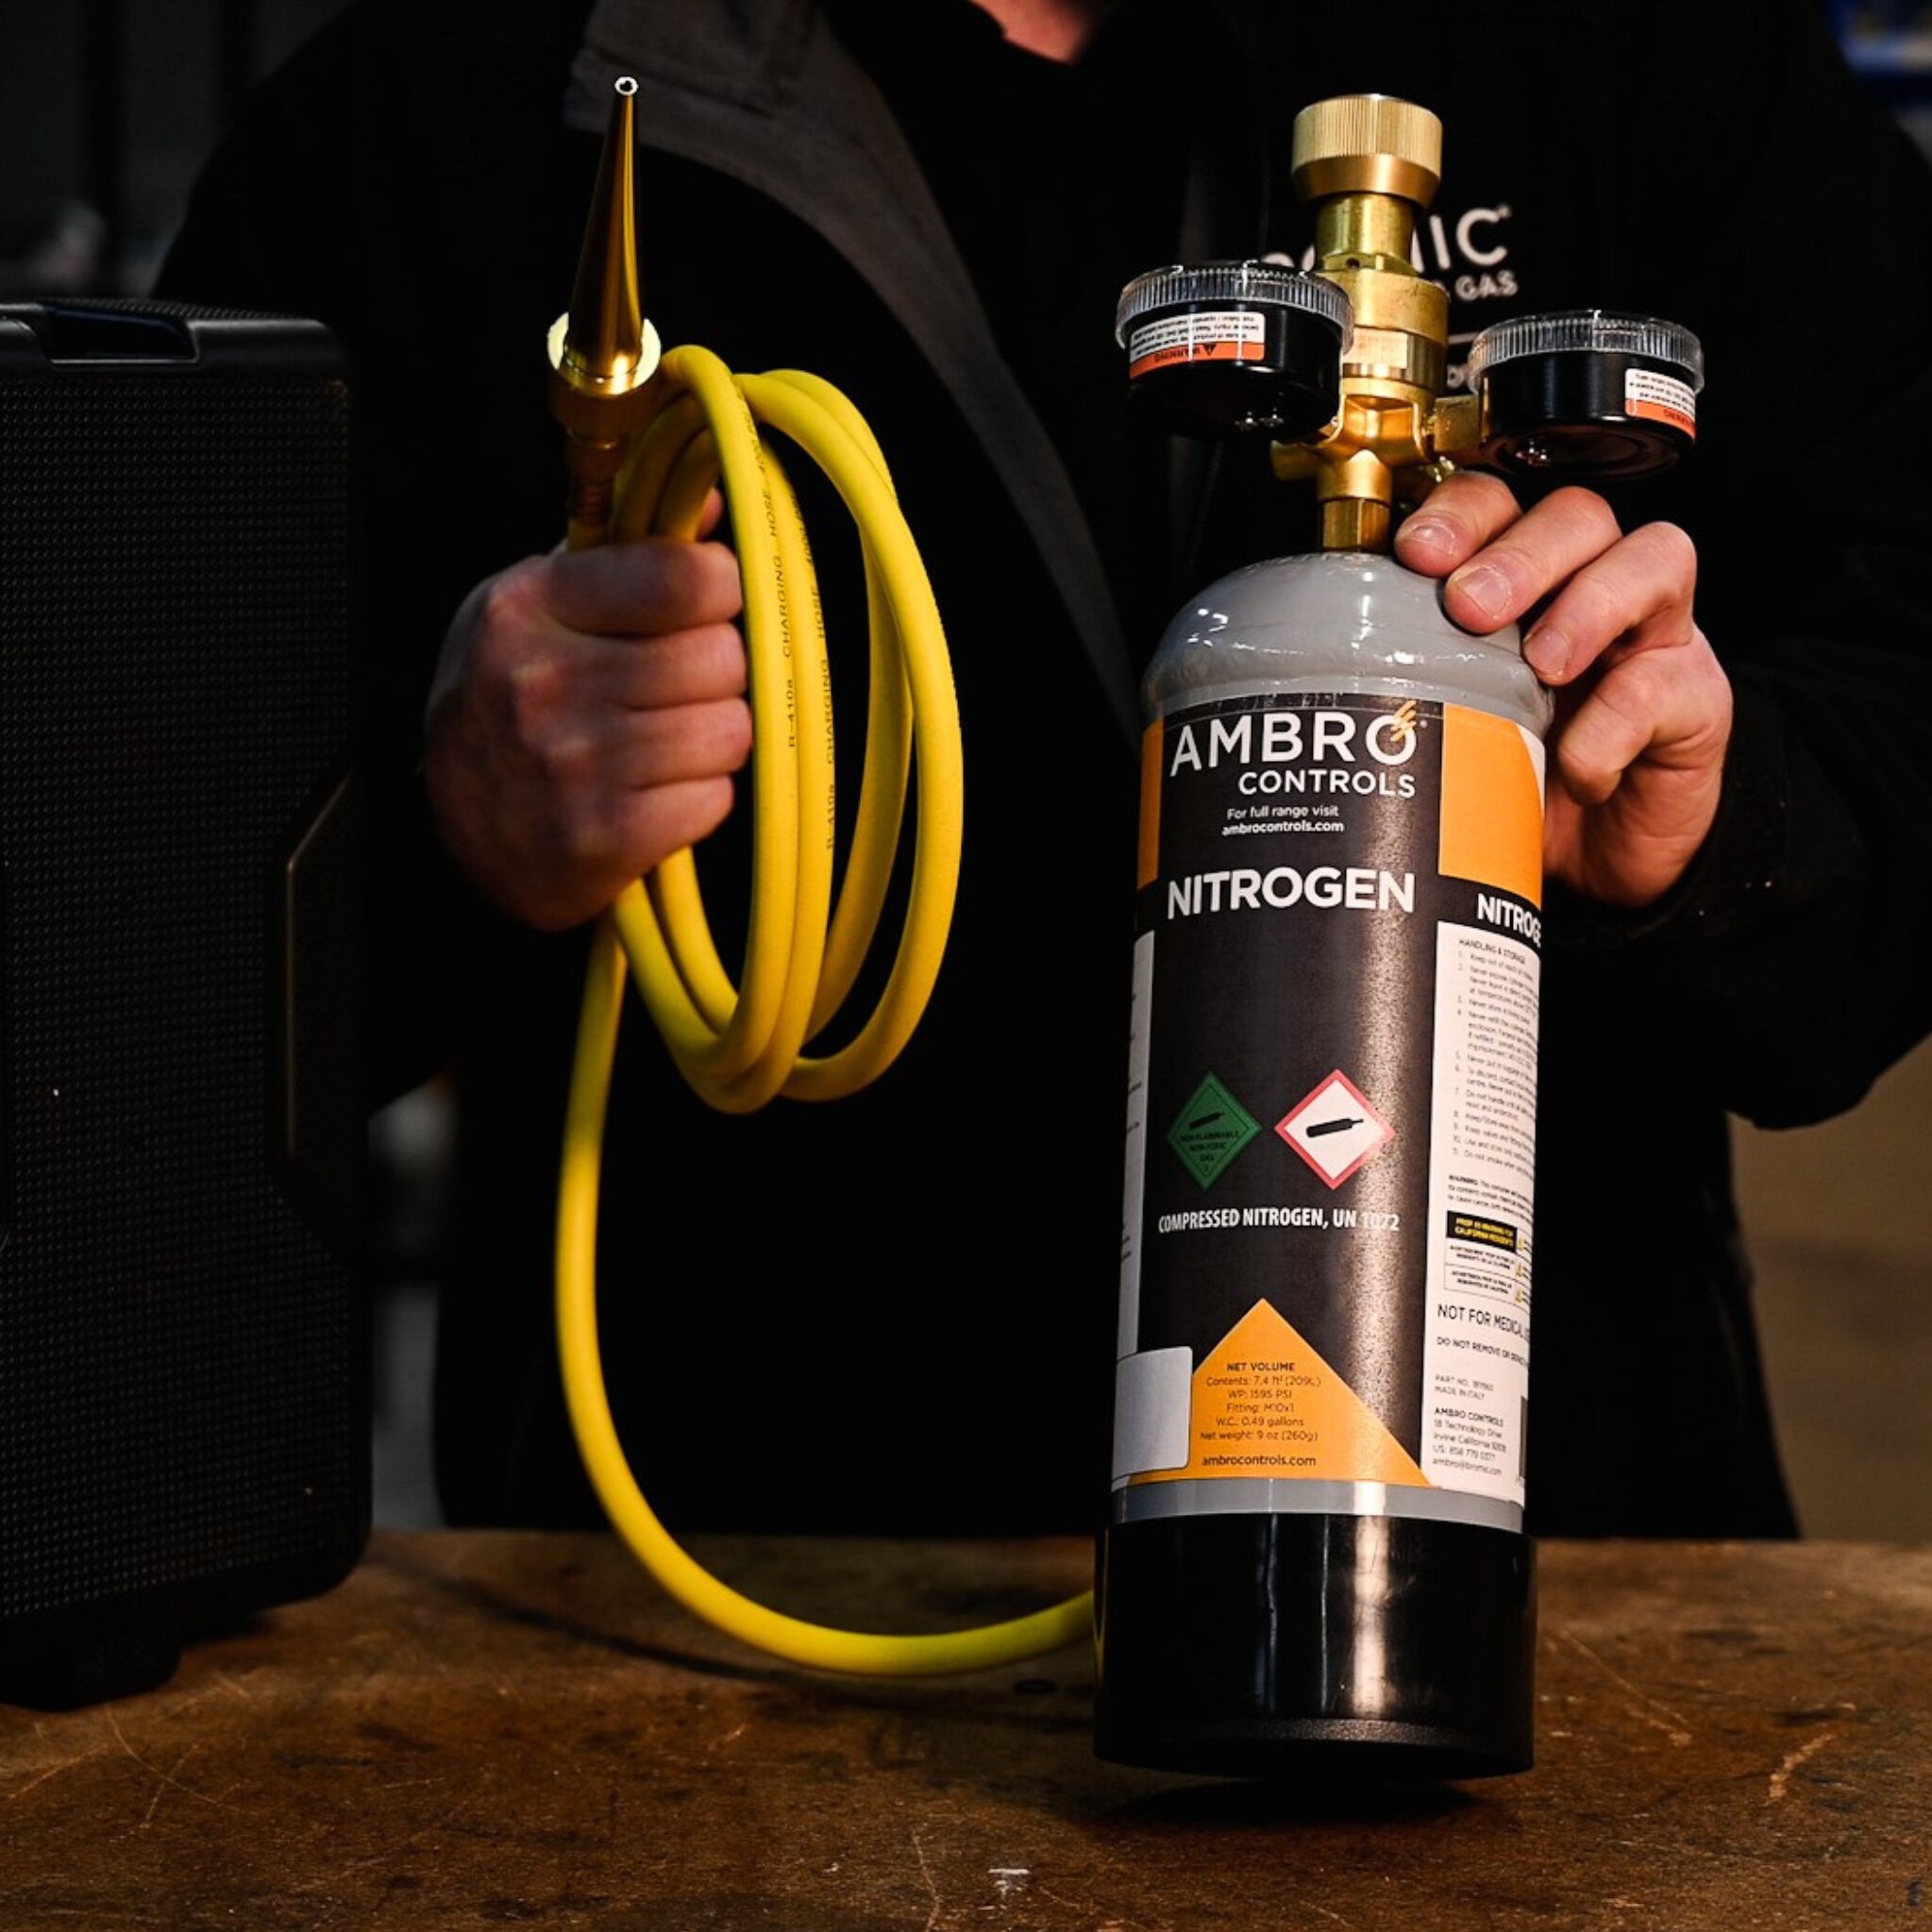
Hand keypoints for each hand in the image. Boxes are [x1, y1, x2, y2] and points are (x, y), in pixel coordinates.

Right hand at [424, 529, 748, 929]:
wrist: (456, 830)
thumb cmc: (507, 702)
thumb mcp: (539, 604)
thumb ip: (626, 551)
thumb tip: (714, 501)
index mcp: (531, 606)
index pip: (685, 578)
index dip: (721, 588)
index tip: (707, 604)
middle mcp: (547, 682)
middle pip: (721, 656)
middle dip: (718, 671)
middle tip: (681, 685)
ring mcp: (575, 764)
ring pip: (730, 729)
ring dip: (715, 736)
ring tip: (667, 738)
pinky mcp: (604, 835)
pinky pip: (715, 798)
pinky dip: (700, 797)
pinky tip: (656, 790)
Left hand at [1395, 474, 1731, 908]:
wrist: (1595, 856)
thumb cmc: (1518, 773)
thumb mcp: (1450, 722)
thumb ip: (1410, 680)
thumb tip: (1323, 672)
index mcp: (1525, 579)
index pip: (1503, 503)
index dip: (1463, 513)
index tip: (1413, 551)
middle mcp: (1594, 587)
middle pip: (1579, 515)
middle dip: (1520, 552)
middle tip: (1469, 605)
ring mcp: (1654, 637)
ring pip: (1651, 561)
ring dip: (1588, 603)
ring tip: (1540, 663)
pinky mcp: (1695, 700)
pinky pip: (1665, 686)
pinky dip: (1613, 726)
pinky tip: (1573, 766)